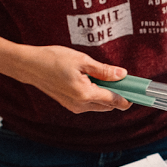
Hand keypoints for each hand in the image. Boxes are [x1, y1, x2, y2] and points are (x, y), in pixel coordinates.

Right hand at [14, 45, 131, 112]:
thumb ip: (103, 70)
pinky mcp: (70, 105)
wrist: (29, 65)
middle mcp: (80, 105)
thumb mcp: (82, 60)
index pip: (114, 100)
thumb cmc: (53, 59)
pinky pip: (90, 103)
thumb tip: (122, 75)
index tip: (138, 91)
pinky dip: (96, 94)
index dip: (128, 96)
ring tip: (105, 77)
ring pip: (100, 105)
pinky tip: (92, 81)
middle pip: (109, 105)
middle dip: (118, 94)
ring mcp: (74, 107)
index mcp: (85, 94)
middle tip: (122, 79)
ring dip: (107, 94)